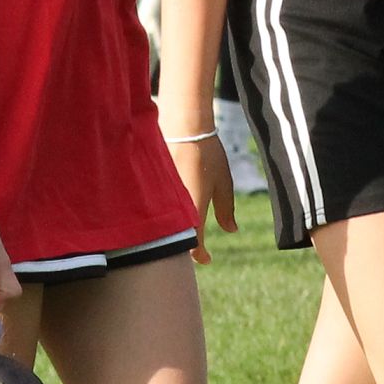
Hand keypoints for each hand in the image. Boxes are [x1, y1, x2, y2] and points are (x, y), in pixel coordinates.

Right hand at [167, 130, 237, 263]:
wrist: (184, 125)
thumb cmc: (208, 153)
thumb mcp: (223, 182)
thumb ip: (226, 209)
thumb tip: (231, 230)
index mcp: (193, 209)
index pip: (194, 245)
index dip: (201, 255)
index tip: (208, 259)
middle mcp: (173, 208)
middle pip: (176, 238)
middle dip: (186, 246)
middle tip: (197, 247)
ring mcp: (161, 197)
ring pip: (165, 225)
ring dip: (174, 231)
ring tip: (185, 228)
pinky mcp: (152, 187)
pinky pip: (157, 208)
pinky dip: (165, 213)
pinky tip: (170, 209)